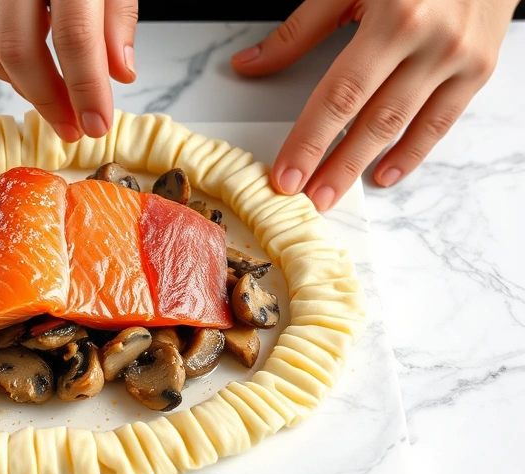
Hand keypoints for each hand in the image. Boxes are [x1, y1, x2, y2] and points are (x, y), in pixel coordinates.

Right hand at [0, 0, 138, 141]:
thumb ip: (117, 13)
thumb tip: (119, 72)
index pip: (74, 37)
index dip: (86, 89)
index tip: (96, 125)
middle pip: (19, 50)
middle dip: (46, 99)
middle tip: (71, 126)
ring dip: (18, 84)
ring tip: (49, 95)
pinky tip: (20, 63)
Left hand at [231, 0, 517, 210]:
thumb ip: (299, 30)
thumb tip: (251, 64)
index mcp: (394, 18)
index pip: (339, 95)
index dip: (310, 140)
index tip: (286, 174)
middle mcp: (431, 41)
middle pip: (372, 119)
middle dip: (335, 165)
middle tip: (308, 198)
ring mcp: (459, 58)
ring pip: (404, 126)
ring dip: (365, 166)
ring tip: (334, 193)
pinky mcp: (479, 67)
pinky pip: (442, 121)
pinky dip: (412, 152)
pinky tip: (384, 174)